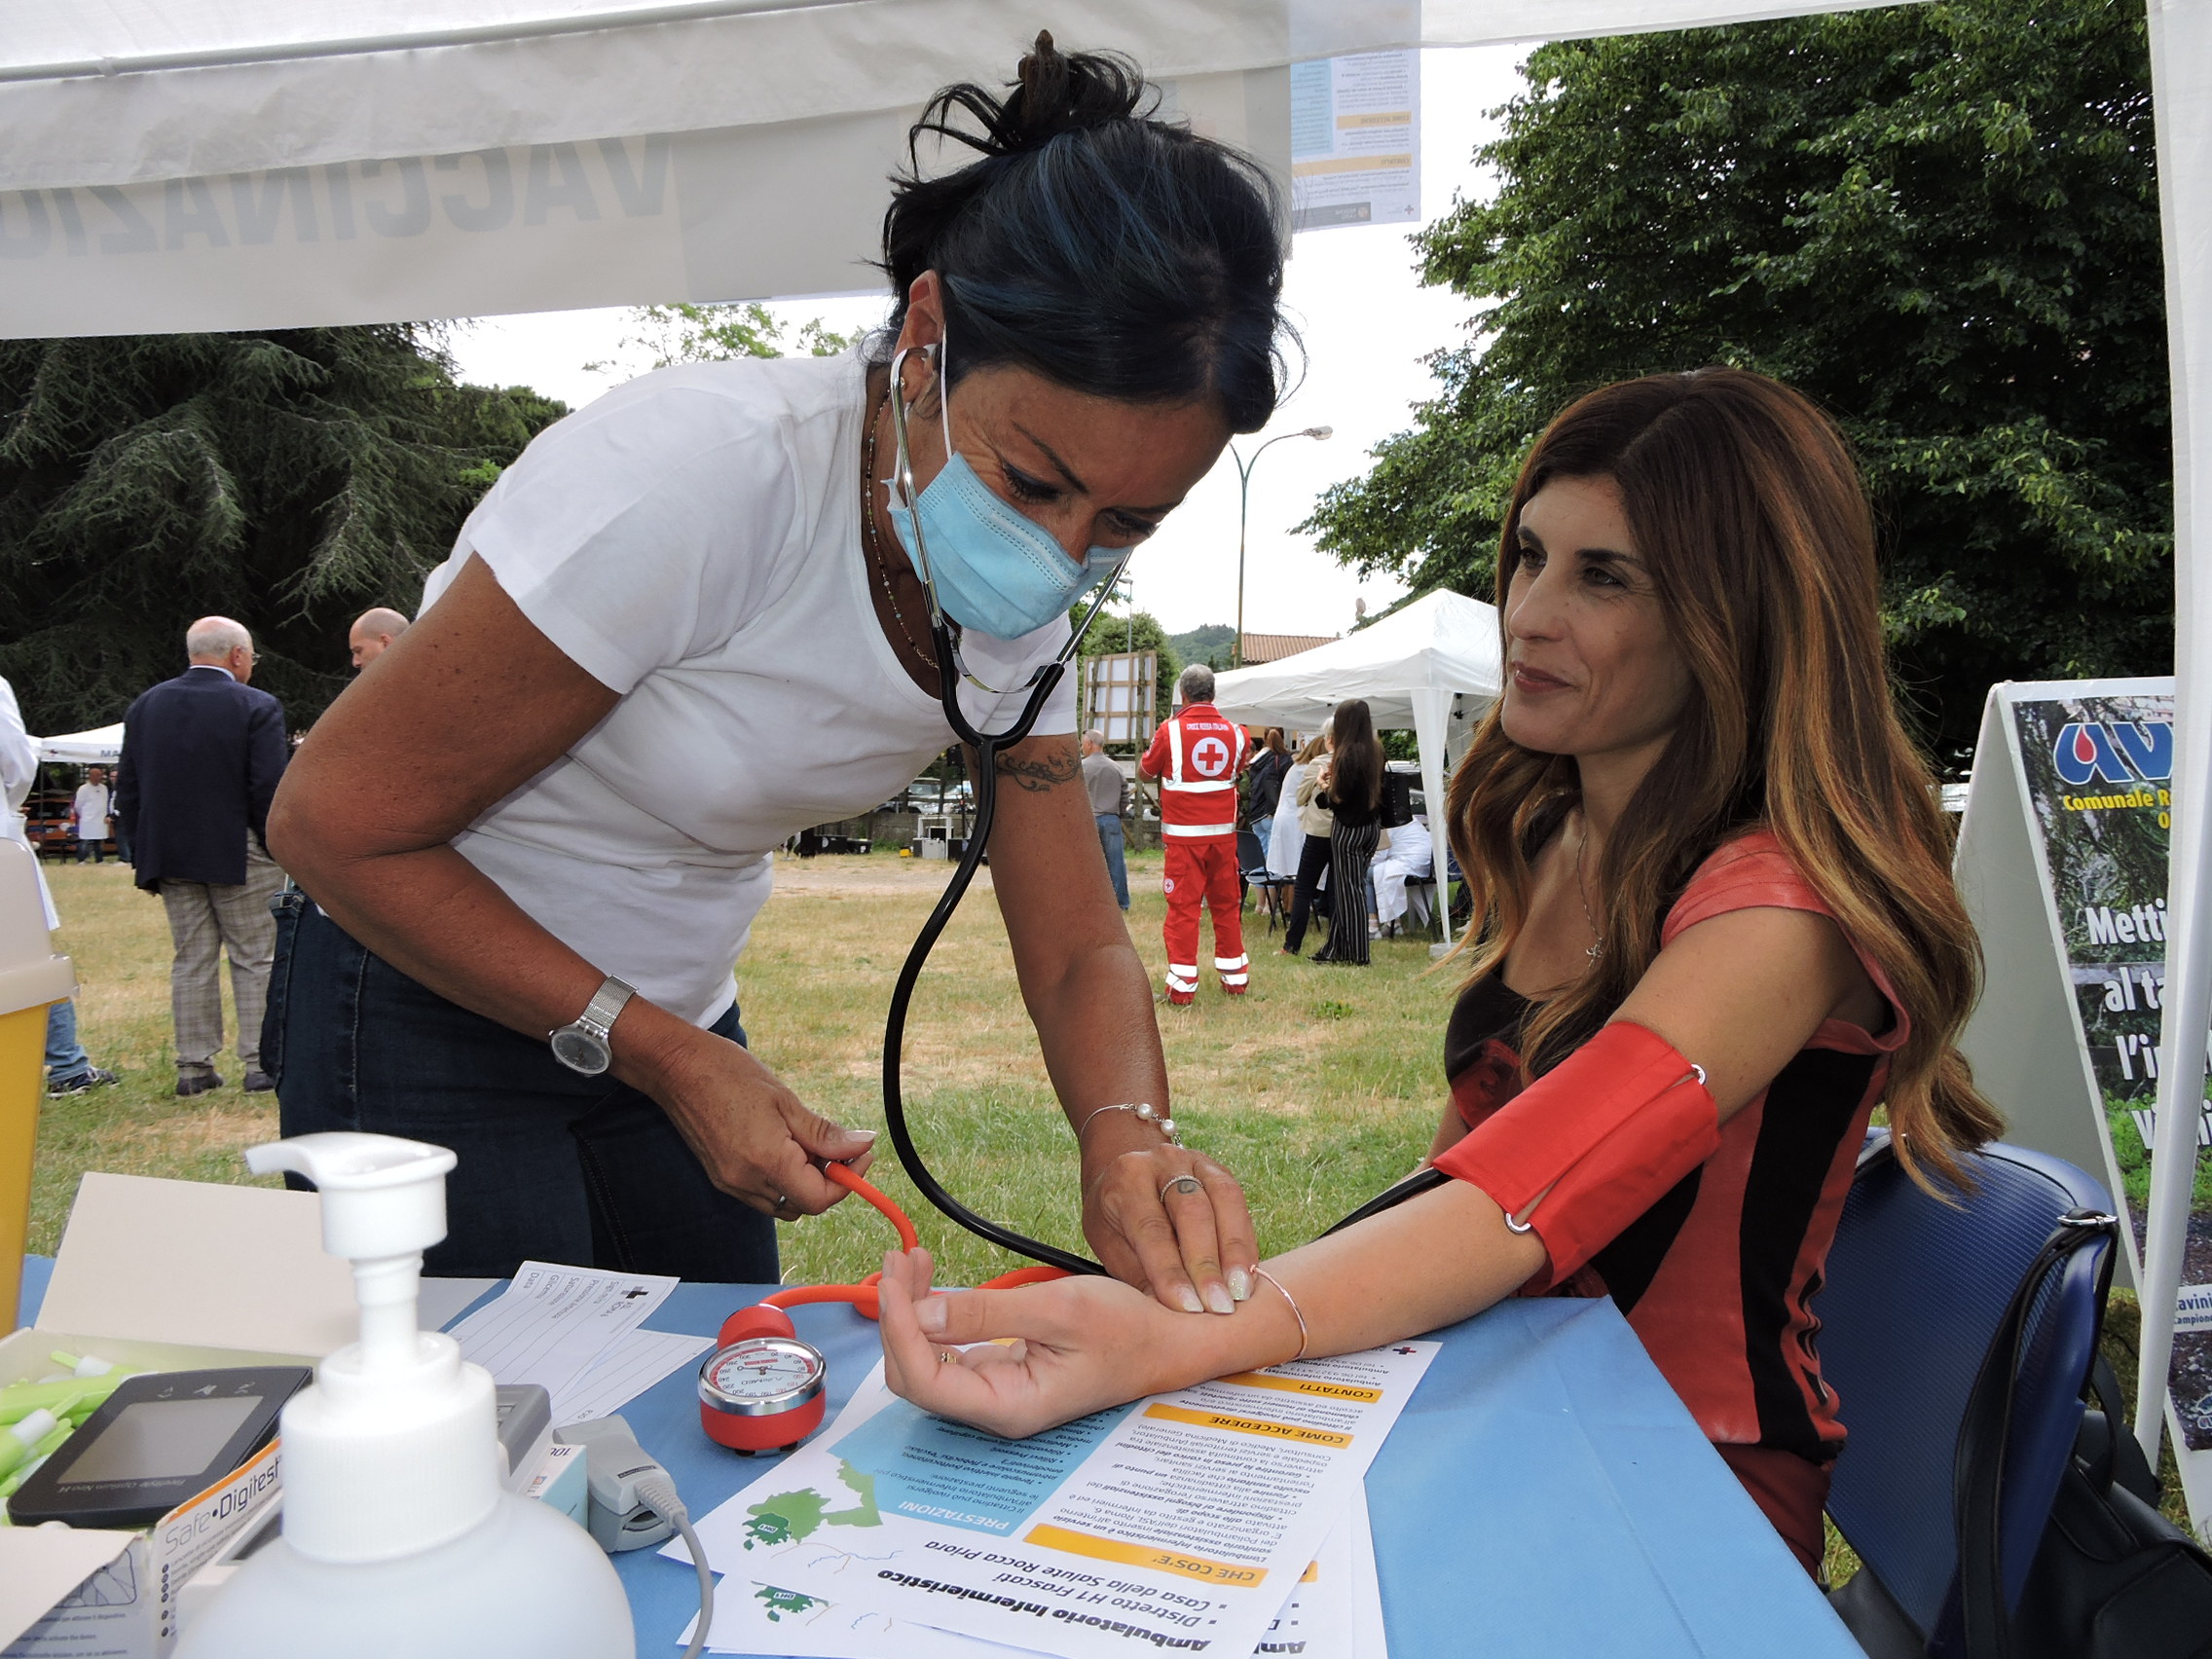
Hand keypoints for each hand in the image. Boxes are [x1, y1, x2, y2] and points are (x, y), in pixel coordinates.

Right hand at [629, 1023, 875, 1218]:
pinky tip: (784, 1146)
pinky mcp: (720, 1177)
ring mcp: (730, 1183)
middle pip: (802, 1205)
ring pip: (782, 1203)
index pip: (819, 1199)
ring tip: (807, 1142)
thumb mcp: (786, 1100)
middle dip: (827, 1180)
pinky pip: (761, 1193)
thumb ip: (824, 1132)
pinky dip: (781, 1179)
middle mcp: (746, 1181)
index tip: (860, 1154)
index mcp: (767, 1161)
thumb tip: (862, 1144)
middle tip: (836, 1145)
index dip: (847, 1181)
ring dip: (803, 1182)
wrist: (677, 1068)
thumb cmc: (730, 1074)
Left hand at [877, 1248, 1204, 1435]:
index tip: (892, 1280)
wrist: (1171, 1340)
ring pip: (927, 1358)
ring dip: (911, 1310)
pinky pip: (951, 1347)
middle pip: (915, 1373)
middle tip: (899, 1258)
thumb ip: (989, 1313)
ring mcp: (998, 1391)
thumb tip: (922, 1314)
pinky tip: (934, 1278)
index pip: (924, 1379)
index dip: (898, 1330)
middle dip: (897, 1316)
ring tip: (911, 1259)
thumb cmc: (1128, 1328)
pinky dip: (935, 1311)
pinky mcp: (1003, 1370)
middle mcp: (996, 1407)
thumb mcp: (1061, 1310)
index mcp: (1009, 1406)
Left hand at [1081, 1141, 1256, 1315]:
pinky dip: (1245, 1242)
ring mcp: (1194, 1160)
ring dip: (1235, 1252)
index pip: (1151, 1229)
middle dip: (1207, 1265)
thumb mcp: (1110, 1242)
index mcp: (1126, 1179)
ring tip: (1240, 1293)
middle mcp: (1162, 1161)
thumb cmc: (1115, 1217)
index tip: (1187, 1309)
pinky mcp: (1218, 1170)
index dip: (1171, 1272)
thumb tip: (1167, 1317)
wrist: (1126, 1174)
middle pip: (1191, 1212)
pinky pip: (1238, 1203)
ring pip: (1224, 1201)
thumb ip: (1137, 1272)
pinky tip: (1248, 1273)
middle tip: (1218, 1308)